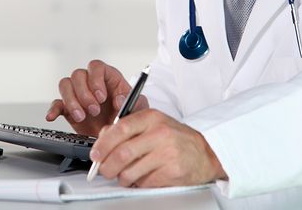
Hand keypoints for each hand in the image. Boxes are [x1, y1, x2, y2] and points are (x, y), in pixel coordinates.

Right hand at [45, 60, 148, 136]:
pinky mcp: (68, 108)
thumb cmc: (129, 117)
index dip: (96, 79)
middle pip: (78, 75)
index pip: (96, 66)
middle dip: (84, 93)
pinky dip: (53, 109)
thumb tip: (119, 100)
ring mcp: (78, 94)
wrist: (119, 137)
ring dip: (71, 101)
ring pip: (65, 85)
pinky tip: (52, 117)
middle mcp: (91, 82)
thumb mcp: (137, 108)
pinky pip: (56, 103)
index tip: (101, 96)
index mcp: (108, 77)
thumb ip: (130, 102)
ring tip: (81, 116)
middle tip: (93, 110)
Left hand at [89, 109, 226, 186]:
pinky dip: (137, 185)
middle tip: (105, 170)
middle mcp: (160, 133)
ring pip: (130, 172)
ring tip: (126, 176)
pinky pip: (144, 183)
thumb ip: (128, 128)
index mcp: (152, 118)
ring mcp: (167, 154)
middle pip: (122, 154)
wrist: (205, 154)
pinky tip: (142, 179)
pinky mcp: (172, 172)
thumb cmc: (176, 139)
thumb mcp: (154, 124)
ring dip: (122, 178)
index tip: (95, 154)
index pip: (120, 128)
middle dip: (107, 167)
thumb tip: (102, 139)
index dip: (103, 144)